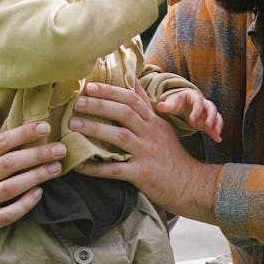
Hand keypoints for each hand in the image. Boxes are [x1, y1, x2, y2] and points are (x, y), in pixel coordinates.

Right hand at [0, 104, 66, 244]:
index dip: (22, 134)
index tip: (45, 126)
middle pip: (7, 164)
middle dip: (35, 155)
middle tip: (60, 149)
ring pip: (9, 188)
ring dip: (35, 177)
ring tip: (57, 168)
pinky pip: (7, 214)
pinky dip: (24, 204)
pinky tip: (39, 194)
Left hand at [70, 80, 220, 221]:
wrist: (189, 184)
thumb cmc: (171, 155)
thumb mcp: (161, 126)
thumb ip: (145, 104)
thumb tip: (131, 79)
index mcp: (154, 122)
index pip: (132, 99)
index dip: (110, 91)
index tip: (90, 86)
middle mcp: (151, 134)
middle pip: (125, 113)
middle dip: (100, 105)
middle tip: (77, 103)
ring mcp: (147, 153)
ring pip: (120, 136)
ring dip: (95, 129)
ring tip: (74, 125)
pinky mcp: (143, 174)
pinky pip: (115, 169)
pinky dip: (95, 167)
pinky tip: (78, 165)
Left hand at [156, 89, 222, 141]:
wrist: (182, 104)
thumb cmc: (176, 102)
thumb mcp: (171, 103)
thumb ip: (166, 105)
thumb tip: (159, 105)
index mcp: (194, 96)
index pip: (198, 101)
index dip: (196, 110)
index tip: (191, 119)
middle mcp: (204, 103)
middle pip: (212, 107)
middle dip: (211, 117)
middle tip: (207, 126)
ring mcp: (207, 112)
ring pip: (216, 116)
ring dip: (217, 124)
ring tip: (216, 133)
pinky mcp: (208, 120)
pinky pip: (215, 125)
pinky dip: (216, 132)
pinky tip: (218, 139)